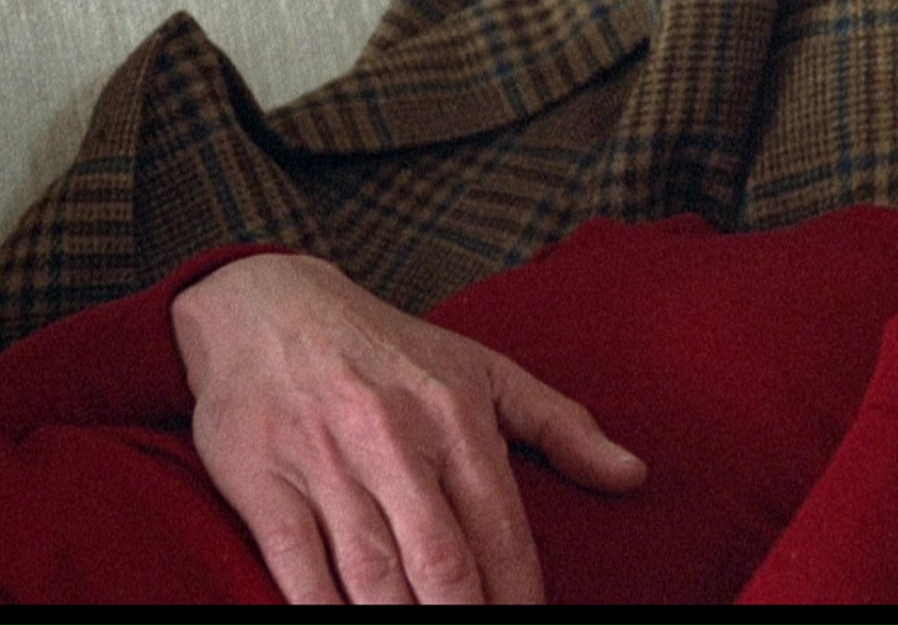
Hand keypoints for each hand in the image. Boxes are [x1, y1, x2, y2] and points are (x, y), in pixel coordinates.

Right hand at [171, 252, 646, 603]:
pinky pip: (299, 570)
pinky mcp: (264, 484)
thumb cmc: (389, 348)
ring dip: (402, 623)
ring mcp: (326, 466)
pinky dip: (326, 612)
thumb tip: (633, 476)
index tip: (529, 624)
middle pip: (442, 564)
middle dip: (465, 620)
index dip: (520, 598)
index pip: (502, 532)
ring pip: (373, 576)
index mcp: (456, 419)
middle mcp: (394, 442)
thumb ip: (561, 426)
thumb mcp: (484, 369)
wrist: (267, 305)